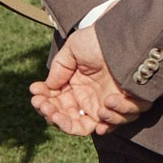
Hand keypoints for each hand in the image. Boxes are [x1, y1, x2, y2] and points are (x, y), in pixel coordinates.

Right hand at [31, 27, 146, 135]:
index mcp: (75, 88)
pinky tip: (107, 104)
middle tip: (49, 110)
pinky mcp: (125, 107)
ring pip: (90, 128)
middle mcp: (89, 100)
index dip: (45, 106)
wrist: (126, 35)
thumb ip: (59, 68)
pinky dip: (112, 119)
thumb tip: (47, 87)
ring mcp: (106, 105)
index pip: (56, 107)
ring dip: (80, 122)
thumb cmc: (99, 40)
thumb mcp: (73, 49)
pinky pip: (117, 122)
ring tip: (82, 105)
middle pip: (69, 123)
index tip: (36, 99)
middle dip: (57, 119)